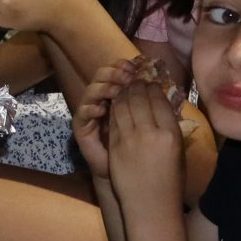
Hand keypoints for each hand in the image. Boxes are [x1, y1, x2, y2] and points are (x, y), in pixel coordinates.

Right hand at [70, 57, 148, 178]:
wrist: (128, 174)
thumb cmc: (142, 148)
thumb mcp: (152, 122)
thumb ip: (152, 102)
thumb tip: (159, 81)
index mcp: (120, 93)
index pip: (117, 71)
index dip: (124, 67)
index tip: (136, 66)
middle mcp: (103, 98)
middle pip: (101, 76)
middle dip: (114, 73)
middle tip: (126, 75)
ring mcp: (90, 111)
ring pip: (91, 90)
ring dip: (104, 87)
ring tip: (115, 90)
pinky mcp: (81, 126)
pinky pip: (82, 113)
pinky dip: (91, 109)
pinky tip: (101, 110)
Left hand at [103, 68, 185, 212]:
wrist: (150, 206)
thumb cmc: (170, 182)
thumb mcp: (178, 153)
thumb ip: (170, 130)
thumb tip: (163, 109)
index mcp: (171, 134)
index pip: (159, 100)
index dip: (153, 88)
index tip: (150, 84)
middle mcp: (150, 132)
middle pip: (139, 98)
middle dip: (136, 86)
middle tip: (135, 81)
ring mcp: (130, 139)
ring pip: (123, 106)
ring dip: (122, 94)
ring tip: (124, 89)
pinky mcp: (115, 147)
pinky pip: (113, 121)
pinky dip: (114, 109)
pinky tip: (115, 105)